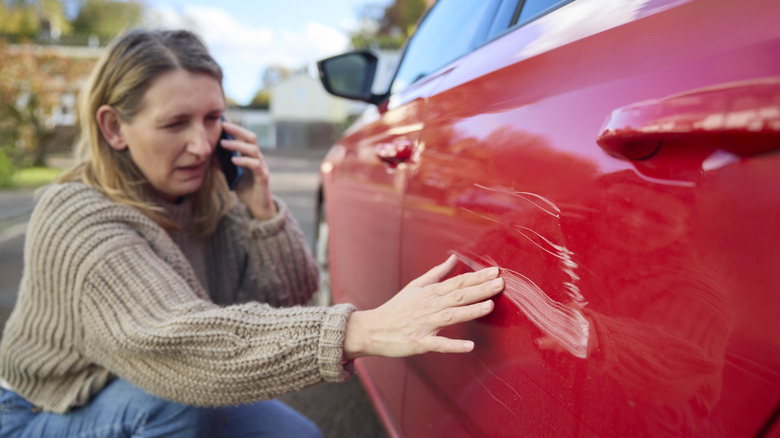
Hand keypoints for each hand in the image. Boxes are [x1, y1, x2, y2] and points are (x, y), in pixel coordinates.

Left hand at [220, 120, 276, 219]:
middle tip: (223, 125)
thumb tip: (208, 152)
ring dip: (237, 145)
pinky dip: (244, 161)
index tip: (222, 119)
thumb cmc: (245, 188)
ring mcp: (262, 166)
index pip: (244, 136)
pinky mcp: (263, 176)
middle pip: (251, 137)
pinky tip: (233, 160)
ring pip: (253, 149)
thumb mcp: (230, 173)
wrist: (257, 206)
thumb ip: (222, 163)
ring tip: (223, 143)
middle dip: (237, 130)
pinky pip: (255, 165)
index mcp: (251, 155)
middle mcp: (258, 158)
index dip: (235, 127)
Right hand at [343, 254, 503, 359]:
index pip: (457, 282)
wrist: (373, 329)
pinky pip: (439, 344)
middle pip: (458, 296)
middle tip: (500, 283)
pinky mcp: (420, 343)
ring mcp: (425, 325)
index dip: (477, 277)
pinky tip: (469, 346)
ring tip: (489, 306)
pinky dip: (454, 346)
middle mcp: (429, 306)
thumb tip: (453, 258)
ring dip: (470, 311)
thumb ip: (436, 273)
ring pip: (451, 316)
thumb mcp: (415, 286)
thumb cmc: (397, 308)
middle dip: (480, 289)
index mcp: (430, 293)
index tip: (495, 272)